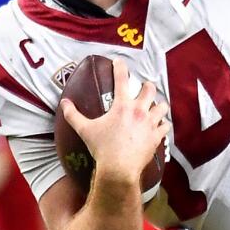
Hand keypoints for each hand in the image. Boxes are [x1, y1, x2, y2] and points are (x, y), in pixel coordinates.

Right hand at [60, 58, 169, 184]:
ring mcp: (150, 123)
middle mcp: (139, 111)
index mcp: (122, 106)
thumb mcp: (84, 130)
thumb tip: (64, 103)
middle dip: (147, 86)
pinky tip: (161, 126)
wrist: (119, 168)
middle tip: (144, 87)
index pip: (121, 79)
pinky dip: (163, 125)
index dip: (120, 67)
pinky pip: (166, 126)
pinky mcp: (157, 136)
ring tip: (155, 106)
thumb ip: (73, 115)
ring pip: (162, 106)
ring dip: (159, 105)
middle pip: (149, 89)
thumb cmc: (102, 148)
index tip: (119, 61)